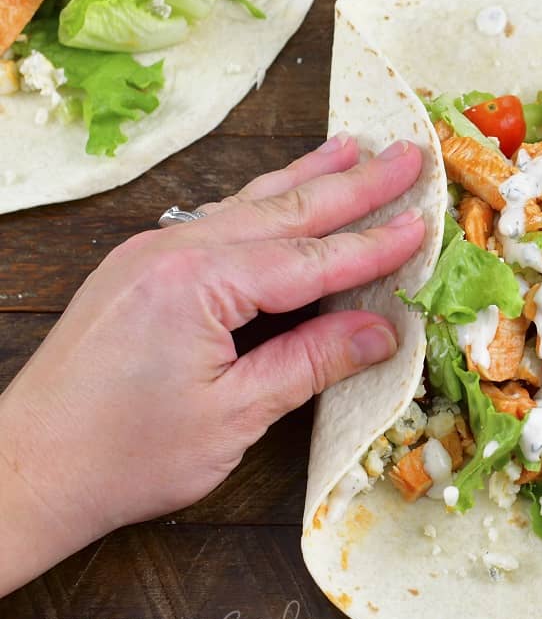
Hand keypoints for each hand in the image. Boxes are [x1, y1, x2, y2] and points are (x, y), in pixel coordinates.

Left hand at [0, 135, 426, 593]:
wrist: (24, 469)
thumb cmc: (123, 454)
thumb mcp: (233, 416)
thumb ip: (310, 363)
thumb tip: (382, 332)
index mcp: (196, 283)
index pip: (309, 258)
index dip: (373, 243)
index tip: (424, 221)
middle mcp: (171, 250)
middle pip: (283, 210)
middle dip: (351, 183)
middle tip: (404, 155)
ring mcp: (150, 254)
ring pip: (248, 205)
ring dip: (307, 179)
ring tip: (352, 149)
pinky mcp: (139, 270)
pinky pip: (218, 223)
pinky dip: (264, 205)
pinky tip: (283, 195)